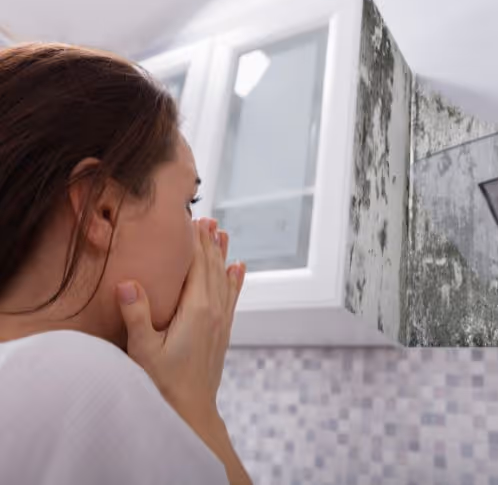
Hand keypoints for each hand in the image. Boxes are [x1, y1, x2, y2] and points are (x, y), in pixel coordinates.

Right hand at [116, 218, 245, 430]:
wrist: (192, 411)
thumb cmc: (164, 383)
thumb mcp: (143, 350)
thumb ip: (136, 315)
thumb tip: (127, 282)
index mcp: (196, 310)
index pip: (197, 266)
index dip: (195, 242)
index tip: (194, 220)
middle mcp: (213, 310)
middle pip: (212, 267)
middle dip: (209, 242)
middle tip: (208, 219)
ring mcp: (221, 320)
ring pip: (224, 278)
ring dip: (223, 254)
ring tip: (224, 233)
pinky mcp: (223, 330)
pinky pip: (231, 296)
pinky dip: (235, 279)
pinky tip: (238, 268)